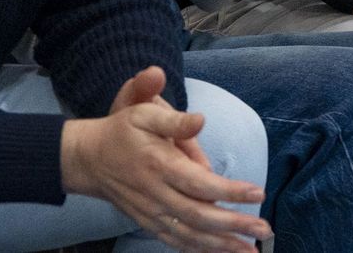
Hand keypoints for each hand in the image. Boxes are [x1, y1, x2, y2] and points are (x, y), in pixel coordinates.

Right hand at [62, 67, 269, 250]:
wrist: (88, 159)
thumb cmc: (121, 131)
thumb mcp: (143, 113)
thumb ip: (173, 120)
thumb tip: (201, 120)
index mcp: (160, 165)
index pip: (200, 183)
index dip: (230, 191)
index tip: (258, 192)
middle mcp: (157, 194)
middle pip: (200, 215)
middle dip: (234, 225)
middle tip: (264, 228)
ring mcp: (152, 213)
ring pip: (189, 235)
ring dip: (221, 245)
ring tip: (251, 250)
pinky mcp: (148, 223)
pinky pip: (176, 241)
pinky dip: (198, 250)